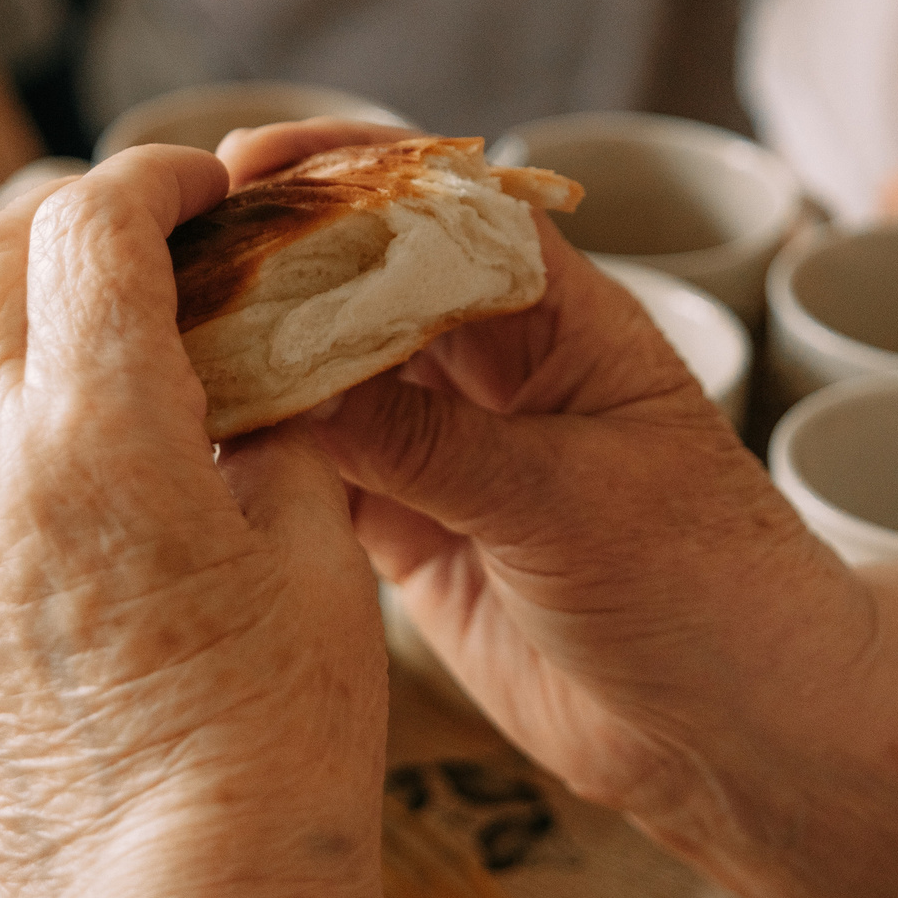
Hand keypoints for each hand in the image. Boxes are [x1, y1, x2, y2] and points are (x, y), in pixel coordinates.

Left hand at [0, 146, 426, 897]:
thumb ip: (275, 424)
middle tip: (151, 231)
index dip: (153, 173)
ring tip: (84, 317)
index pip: (91, 226)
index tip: (199, 181)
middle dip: (70, 213)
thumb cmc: (274, 749)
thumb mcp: (313, 551)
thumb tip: (253, 362)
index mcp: (95, 435)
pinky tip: (44, 426)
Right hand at [214, 123, 872, 827]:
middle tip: (177, 250)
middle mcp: (495, 370)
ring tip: (159, 337)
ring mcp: (448, 451)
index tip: (256, 160)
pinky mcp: (413, 533)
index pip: (445, 207)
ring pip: (329, 374)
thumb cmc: (707, 590)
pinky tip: (197, 439)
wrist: (738, 736)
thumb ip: (428, 442)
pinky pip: (318, 472)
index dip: (349, 173)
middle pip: (365, 281)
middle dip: (275, 259)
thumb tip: (297, 378)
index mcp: (560, 319)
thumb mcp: (565, 500)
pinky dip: (260, 454)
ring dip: (254, 355)